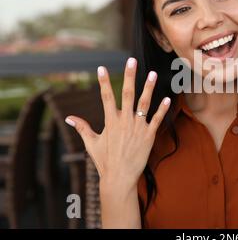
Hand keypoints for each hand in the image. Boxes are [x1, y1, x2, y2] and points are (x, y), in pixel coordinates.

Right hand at [65, 57, 170, 188]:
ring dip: (149, 88)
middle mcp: (124, 121)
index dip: (104, 81)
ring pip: (144, 103)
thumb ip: (82, 128)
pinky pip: (157, 119)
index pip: (106, 97)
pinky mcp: (149, 136)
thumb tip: (68, 117)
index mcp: (110, 122)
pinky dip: (162, 109)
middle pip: (127, 94)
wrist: (120, 178)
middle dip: (129, 76)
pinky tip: (167, 98)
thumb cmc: (104, 161)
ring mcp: (138, 127)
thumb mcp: (91, 143)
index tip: (102, 67)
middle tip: (132, 61)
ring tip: (153, 74)